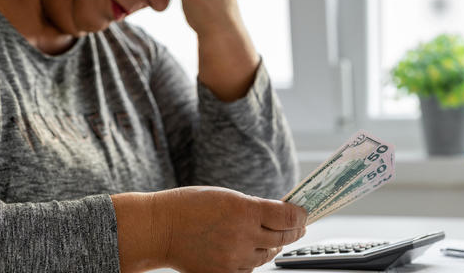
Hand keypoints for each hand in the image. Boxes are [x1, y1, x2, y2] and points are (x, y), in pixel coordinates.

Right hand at [112, 187, 307, 272]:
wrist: (160, 229)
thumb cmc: (190, 207)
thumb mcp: (227, 196)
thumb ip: (255, 207)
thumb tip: (282, 214)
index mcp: (244, 210)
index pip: (288, 216)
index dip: (300, 215)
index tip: (303, 213)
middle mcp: (242, 236)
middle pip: (283, 237)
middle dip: (294, 230)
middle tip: (299, 225)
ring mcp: (234, 258)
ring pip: (268, 255)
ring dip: (274, 246)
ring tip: (274, 237)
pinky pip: (250, 269)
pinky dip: (254, 259)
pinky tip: (251, 249)